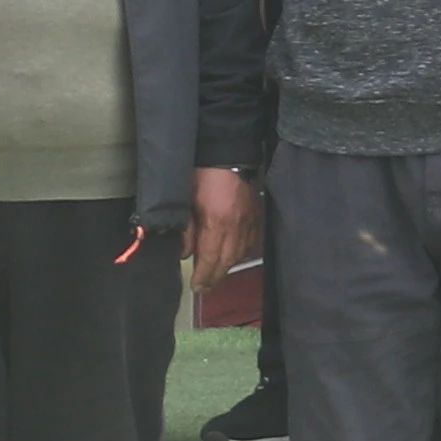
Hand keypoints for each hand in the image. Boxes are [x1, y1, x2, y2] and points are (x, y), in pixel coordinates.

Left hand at [189, 165, 260, 289]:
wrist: (226, 152)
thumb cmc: (202, 174)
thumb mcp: (186, 201)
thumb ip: (186, 229)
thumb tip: (185, 253)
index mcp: (217, 223)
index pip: (210, 258)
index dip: (203, 276)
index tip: (196, 287)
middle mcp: (236, 226)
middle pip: (227, 261)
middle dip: (215, 277)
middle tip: (204, 288)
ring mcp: (248, 221)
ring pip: (240, 253)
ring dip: (227, 267)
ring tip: (216, 275)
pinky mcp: (255, 214)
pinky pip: (250, 241)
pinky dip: (241, 253)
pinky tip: (234, 256)